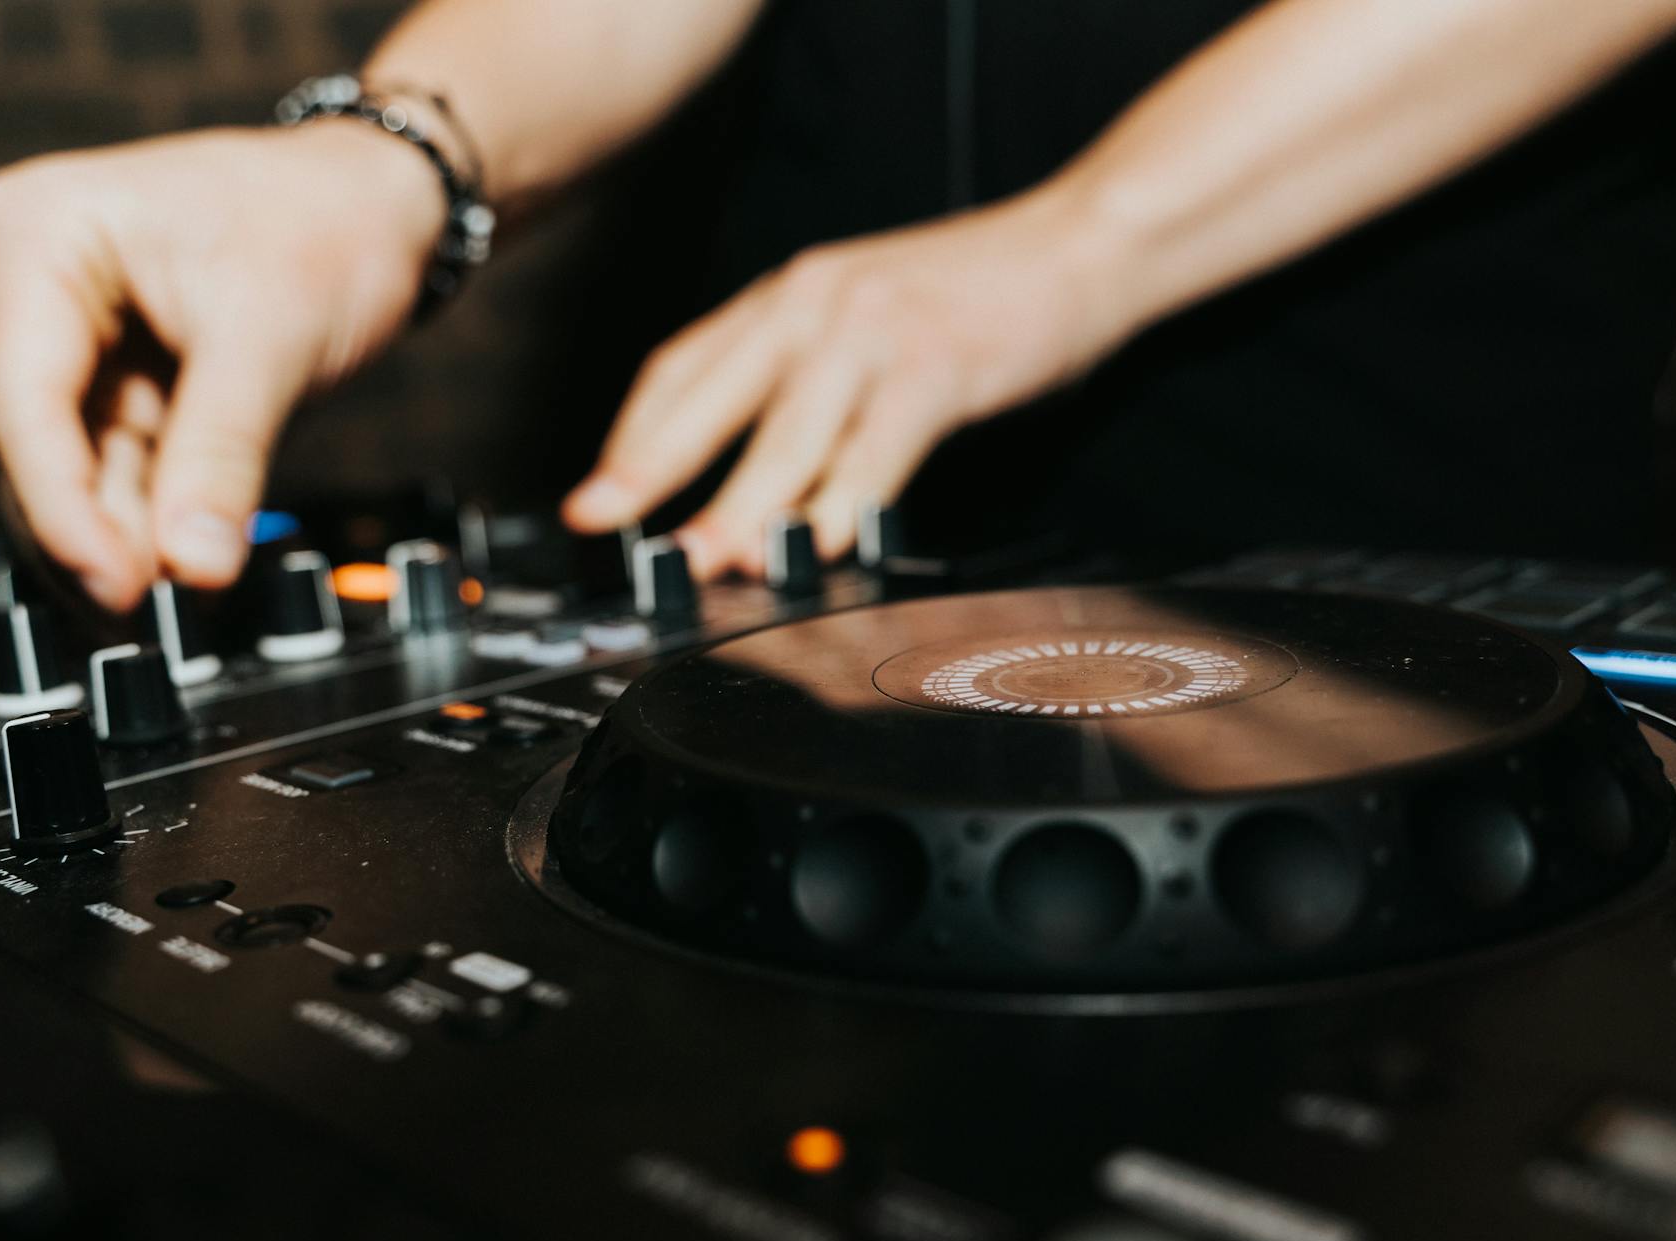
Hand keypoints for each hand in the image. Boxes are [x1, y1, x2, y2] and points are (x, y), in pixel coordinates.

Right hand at [0, 122, 445, 609]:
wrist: (380, 203)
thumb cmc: (328, 225)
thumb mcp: (273, 340)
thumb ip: (223, 455)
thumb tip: (192, 567)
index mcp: (39, 237)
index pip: (23, 397)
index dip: (60, 506)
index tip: (110, 584)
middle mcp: (31, 281)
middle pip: (27, 441)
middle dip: (79, 536)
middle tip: (133, 618)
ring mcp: (68, 333)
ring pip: (63, 466)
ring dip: (104, 542)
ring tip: (151, 616)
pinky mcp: (114, 377)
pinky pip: (111, 465)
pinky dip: (136, 522)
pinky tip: (164, 577)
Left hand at [560, 185, 1134, 578]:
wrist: (1079, 243)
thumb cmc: (977, 292)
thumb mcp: (866, 315)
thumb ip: (806, 382)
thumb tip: (755, 478)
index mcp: (790, 295)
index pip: (681, 367)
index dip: (630, 438)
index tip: (596, 496)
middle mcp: (815, 303)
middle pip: (708, 399)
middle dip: (650, 473)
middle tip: (611, 529)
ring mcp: (872, 332)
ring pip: (784, 436)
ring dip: (740, 508)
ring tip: (710, 560)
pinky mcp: (934, 365)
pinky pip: (874, 449)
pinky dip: (843, 504)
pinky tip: (823, 544)